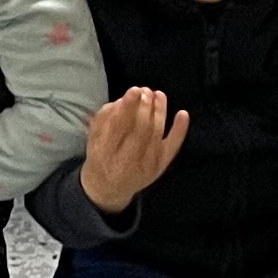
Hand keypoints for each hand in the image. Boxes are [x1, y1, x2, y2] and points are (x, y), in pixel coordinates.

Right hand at [79, 87, 191, 213]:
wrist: (110, 188)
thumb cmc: (101, 156)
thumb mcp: (94, 137)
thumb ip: (104, 117)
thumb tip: (123, 100)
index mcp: (105, 153)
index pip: (118, 126)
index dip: (128, 106)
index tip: (134, 89)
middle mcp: (127, 161)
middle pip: (140, 129)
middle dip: (145, 106)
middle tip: (146, 90)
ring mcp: (147, 164)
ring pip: (156, 133)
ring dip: (159, 110)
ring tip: (158, 95)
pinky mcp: (160, 166)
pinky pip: (173, 146)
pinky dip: (179, 130)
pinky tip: (182, 113)